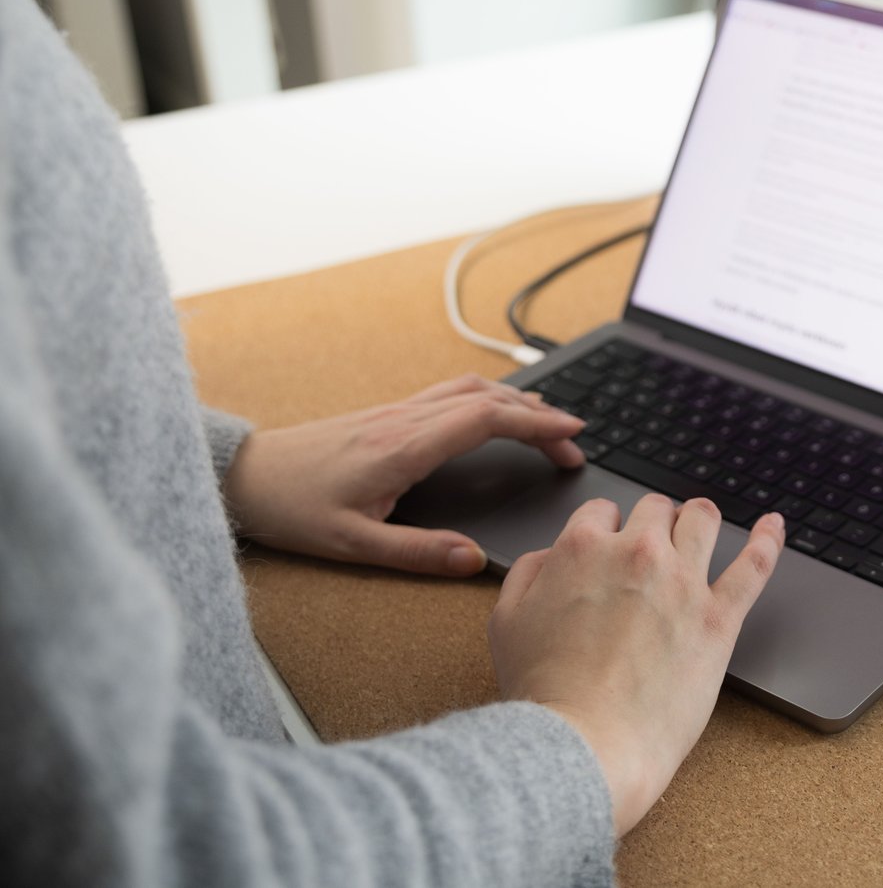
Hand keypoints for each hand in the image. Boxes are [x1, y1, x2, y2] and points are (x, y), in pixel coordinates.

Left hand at [223, 374, 584, 574]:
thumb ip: (418, 553)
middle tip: (574, 444)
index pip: (487, 419)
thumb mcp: (354, 546)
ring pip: (470, 389)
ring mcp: (396, 410)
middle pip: (489, 398)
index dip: (537, 425)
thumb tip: (474, 559)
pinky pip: (451, 394)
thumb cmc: (292, 509)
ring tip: (548, 423)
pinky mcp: (387, 412)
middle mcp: (405, 418)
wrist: (243, 475)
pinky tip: (495, 415)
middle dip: (540, 416)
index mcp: (404, 446)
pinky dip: (488, 399)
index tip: (573, 437)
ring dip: (516, 401)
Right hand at [488, 494, 784, 835]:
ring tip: (701, 525)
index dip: (604, 529)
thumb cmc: (544, 692)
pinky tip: (773, 526)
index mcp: (583, 548)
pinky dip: (767, 538)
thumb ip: (528, 572)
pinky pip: (754, 564)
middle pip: (655, 511)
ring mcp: (684, 582)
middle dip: (652, 523)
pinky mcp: (719, 617)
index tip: (609, 547)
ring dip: (698, 519)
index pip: (602, 511)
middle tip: (651, 548)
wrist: (586, 743)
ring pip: (702, 520)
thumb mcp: (506, 621)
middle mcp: (637, 553)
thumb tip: (551, 555)